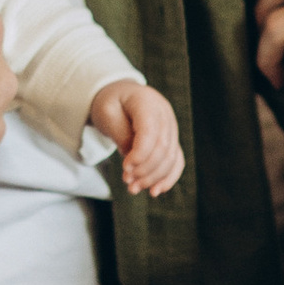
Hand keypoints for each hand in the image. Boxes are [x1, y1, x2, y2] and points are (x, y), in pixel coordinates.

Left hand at [92, 79, 183, 195]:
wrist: (121, 94)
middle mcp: (164, 114)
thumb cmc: (111, 102)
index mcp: (147, 102)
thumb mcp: (106, 112)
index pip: (150, 132)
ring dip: (154, 177)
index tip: (124, 168)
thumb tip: (133, 159)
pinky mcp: (171, 139)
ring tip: (134, 188)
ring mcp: (171, 126)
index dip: (140, 154)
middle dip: (145, 170)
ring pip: (171, 157)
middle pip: (163, 148)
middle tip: (127, 182)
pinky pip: (176, 160)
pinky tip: (156, 190)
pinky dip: (168, 177)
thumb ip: (121, 134)